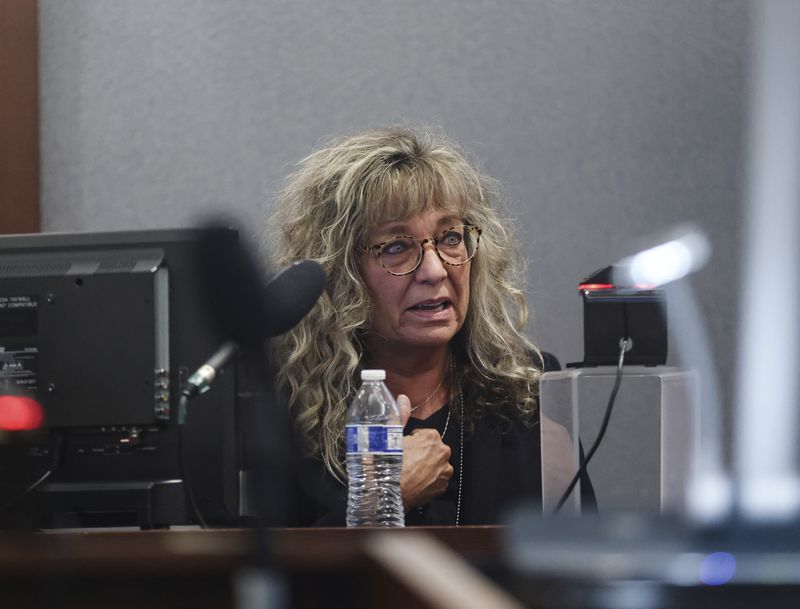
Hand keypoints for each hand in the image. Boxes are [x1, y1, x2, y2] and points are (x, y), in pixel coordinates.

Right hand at [397, 394, 452, 510]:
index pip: (424, 435)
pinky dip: (429, 480)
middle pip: (432, 449)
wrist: (387, 494)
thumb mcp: (390, 436)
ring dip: (427, 467)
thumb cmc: (388, 464)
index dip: (412, 441)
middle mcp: (443, 452)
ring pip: (436, 464)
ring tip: (410, 473)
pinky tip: (415, 482)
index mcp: (432, 437)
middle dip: (421, 453)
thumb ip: (400, 415)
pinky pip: (437, 479)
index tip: (403, 449)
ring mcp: (445, 471)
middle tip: (405, 461)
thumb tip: (404, 398)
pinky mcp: (443, 487)